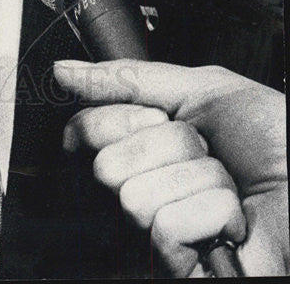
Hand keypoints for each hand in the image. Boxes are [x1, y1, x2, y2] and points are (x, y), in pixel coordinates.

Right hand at [54, 59, 288, 276]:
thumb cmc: (278, 145)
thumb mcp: (205, 89)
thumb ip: (130, 78)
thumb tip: (65, 72)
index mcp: (145, 142)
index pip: (85, 128)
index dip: (123, 118)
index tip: (160, 119)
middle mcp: (145, 185)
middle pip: (106, 162)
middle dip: (169, 149)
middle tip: (207, 155)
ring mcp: (158, 231)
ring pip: (133, 195)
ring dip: (198, 183)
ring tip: (228, 191)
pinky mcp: (174, 263)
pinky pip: (163, 227)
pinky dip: (210, 214)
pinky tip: (231, 223)